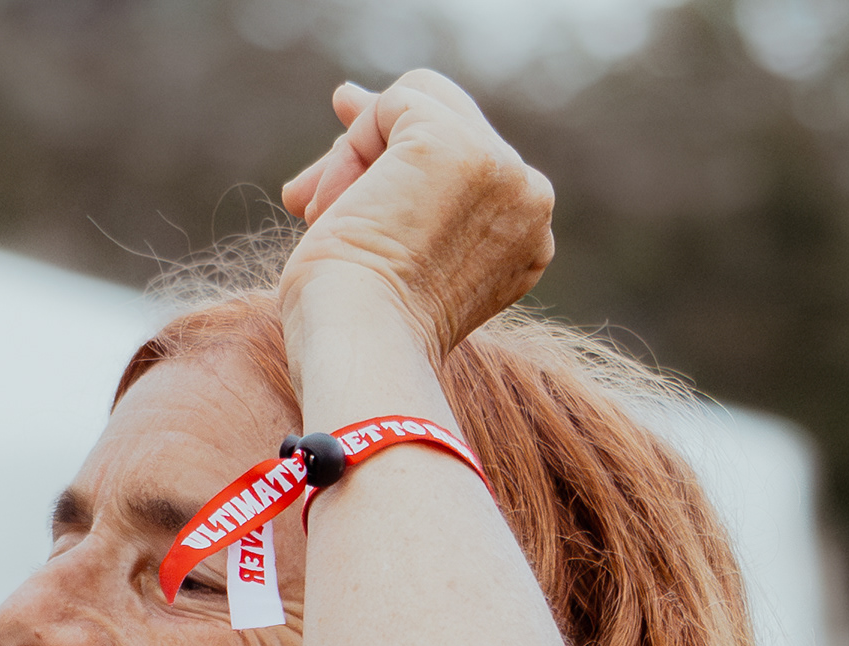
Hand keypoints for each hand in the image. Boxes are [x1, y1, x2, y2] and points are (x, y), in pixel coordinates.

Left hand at [275, 73, 553, 360]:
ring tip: (325, 218)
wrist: (363, 350)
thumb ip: (397, 182)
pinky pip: (394, 103)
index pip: (469, 160)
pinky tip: (337, 204)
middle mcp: (528, 197)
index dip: (399, 165)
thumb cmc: (361, 329)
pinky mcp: (454, 144)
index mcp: (528, 237)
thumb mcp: (393, 249)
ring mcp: (498, 167)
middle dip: (370, 157)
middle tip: (319, 204)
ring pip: (417, 108)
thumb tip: (347, 92)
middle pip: (445, 125)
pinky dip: (351, 148)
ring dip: (356, 158)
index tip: (351, 196)